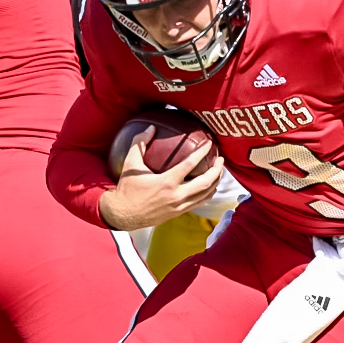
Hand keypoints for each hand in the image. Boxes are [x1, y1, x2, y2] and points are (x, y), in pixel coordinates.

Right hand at [97, 127, 223, 229]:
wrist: (123, 214)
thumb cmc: (127, 188)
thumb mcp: (130, 164)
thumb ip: (139, 143)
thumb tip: (151, 128)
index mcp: (166, 183)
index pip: (190, 165)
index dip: (202, 152)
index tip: (210, 143)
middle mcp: (176, 196)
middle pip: (206, 182)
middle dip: (217, 170)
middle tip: (220, 158)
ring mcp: (179, 206)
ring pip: (206, 195)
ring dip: (216, 182)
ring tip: (219, 171)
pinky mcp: (179, 213)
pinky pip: (199, 203)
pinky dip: (208, 193)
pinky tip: (209, 186)